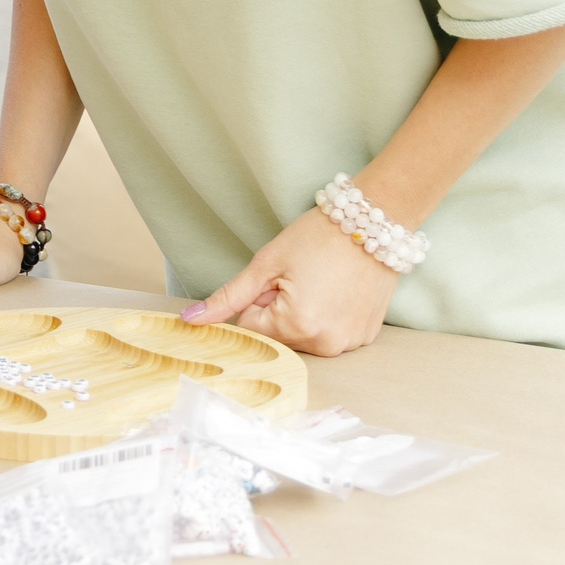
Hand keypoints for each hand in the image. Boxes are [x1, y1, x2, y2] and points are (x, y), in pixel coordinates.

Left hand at [182, 208, 396, 356]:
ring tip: (321, 282)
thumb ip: (229, 297)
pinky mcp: (364, 337)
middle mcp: (325, 343)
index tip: (278, 277)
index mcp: (297, 325)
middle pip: (279, 337)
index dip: (259, 299)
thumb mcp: (267, 263)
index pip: (252, 327)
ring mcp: (348, 343)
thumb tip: (189, 320)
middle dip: (279, 310)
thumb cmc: (318, 235)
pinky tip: (338, 291)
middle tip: (300, 277)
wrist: (375, 221)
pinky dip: (327, 318)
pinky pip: (330, 335)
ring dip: (303, 317)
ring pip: (304, 339)